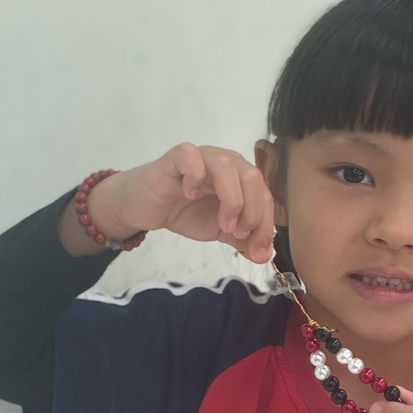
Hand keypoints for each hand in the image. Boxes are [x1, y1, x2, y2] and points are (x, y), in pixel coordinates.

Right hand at [71, 144, 274, 261]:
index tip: (258, 251)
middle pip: (253, 177)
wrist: (146, 207)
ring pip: (227, 165)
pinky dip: (195, 176)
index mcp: (241, 177)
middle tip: (238, 234)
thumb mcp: (219, 231)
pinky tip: (190, 194)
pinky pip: (191, 156)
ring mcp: (202, 156)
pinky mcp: (176, 157)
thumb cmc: (184, 211)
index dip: (265, 225)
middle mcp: (226, 162)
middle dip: (253, 212)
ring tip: (223, 224)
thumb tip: (262, 256)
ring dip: (231, 199)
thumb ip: (241, 240)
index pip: (264, 195)